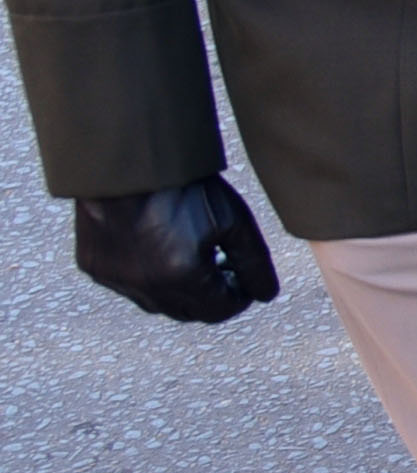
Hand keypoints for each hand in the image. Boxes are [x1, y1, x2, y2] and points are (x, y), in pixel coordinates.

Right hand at [71, 177, 278, 324]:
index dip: (239, 296)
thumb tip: (265, 295)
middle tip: (224, 269)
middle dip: (212, 297)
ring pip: (158, 303)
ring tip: (195, 259)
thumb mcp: (234, 221)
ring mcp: (116, 280)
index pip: (221, 310)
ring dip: (180, 291)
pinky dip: (149, 278)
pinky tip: (161, 251)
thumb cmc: (185, 187)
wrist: (127, 161)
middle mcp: (146, 287)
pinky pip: (129, 286)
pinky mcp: (95, 268)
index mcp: (183, 277)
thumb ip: (254, 264)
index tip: (245, 279)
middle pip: (190, 311)